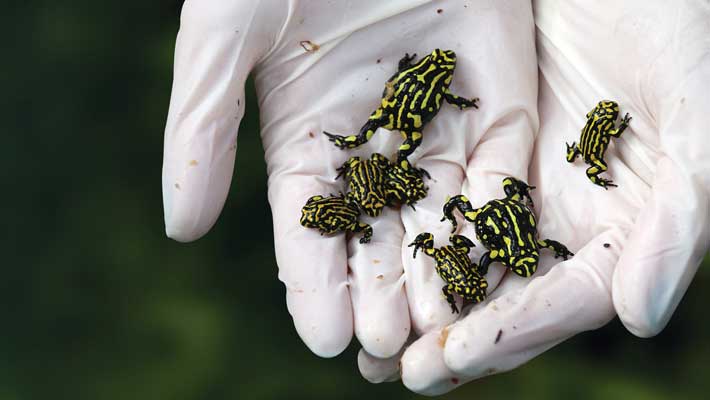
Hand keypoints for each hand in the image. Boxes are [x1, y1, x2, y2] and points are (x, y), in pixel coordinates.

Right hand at [162, 0, 537, 358]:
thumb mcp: (226, 36)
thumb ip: (203, 130)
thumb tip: (180, 230)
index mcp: (307, 139)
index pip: (307, 228)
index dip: (311, 282)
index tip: (319, 336)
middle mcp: (373, 146)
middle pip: (377, 237)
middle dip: (379, 293)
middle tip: (385, 348)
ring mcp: (437, 127)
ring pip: (441, 217)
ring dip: (439, 272)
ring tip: (439, 326)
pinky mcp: (495, 102)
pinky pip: (499, 171)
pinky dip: (497, 217)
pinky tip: (493, 264)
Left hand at [358, 0, 709, 393]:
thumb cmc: (681, 26)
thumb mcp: (695, 116)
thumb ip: (676, 218)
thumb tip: (638, 318)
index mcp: (623, 226)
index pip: (563, 300)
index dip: (508, 335)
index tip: (447, 361)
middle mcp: (568, 217)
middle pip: (507, 293)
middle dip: (452, 337)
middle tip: (394, 371)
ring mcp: (522, 184)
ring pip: (467, 256)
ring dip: (421, 300)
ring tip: (366, 339)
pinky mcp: (485, 148)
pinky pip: (441, 198)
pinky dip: (407, 232)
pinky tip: (366, 256)